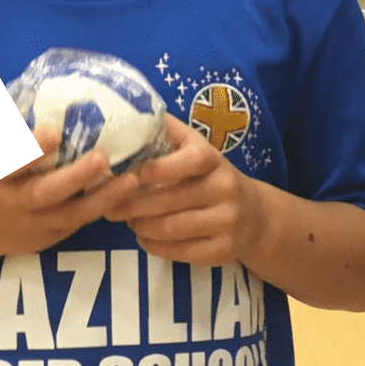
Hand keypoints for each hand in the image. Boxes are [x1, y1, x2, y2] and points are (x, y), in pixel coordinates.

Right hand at [0, 128, 126, 259]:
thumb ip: (2, 131)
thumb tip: (29, 90)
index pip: (9, 163)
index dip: (30, 149)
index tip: (52, 131)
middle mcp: (12, 202)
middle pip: (43, 193)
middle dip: (73, 176)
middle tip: (102, 156)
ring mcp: (32, 223)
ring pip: (69, 214)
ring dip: (101, 197)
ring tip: (130, 179)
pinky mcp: (50, 235)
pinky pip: (78, 223)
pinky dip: (102, 208)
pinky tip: (125, 192)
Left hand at [98, 116, 258, 267]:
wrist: (255, 215)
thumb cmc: (211, 176)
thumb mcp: (196, 149)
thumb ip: (167, 133)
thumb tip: (128, 113)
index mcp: (213, 160)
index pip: (191, 161)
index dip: (159, 169)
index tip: (129, 175)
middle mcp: (225, 189)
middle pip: (171, 201)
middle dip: (133, 205)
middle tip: (109, 207)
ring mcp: (227, 222)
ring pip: (172, 229)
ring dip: (141, 226)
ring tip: (126, 221)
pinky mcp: (224, 250)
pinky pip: (181, 252)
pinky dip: (155, 246)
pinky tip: (143, 237)